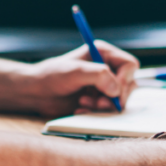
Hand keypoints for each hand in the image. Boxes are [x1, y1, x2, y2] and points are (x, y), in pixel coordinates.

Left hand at [20, 40, 139, 117]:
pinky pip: (109, 109)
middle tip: (99, 104)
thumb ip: (99, 75)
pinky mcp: (98, 99)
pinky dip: (98, 112)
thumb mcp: (75, 72)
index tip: (113, 91)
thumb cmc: (52, 76)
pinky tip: (81, 110)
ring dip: (105, 106)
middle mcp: (107, 67)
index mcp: (103, 53)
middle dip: (115, 96)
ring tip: (85, 104)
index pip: (129, 65)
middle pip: (129, 84)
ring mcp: (103, 85)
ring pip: (120, 98)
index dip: (125, 79)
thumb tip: (117, 90)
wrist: (36, 92)